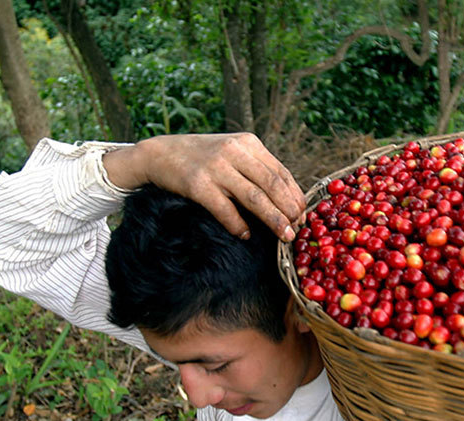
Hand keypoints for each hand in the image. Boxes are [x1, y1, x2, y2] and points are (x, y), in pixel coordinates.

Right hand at [103, 133, 304, 240]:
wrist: (159, 153)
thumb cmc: (201, 157)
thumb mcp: (231, 152)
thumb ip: (255, 168)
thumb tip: (285, 199)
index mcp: (248, 143)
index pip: (280, 172)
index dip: (295, 195)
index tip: (304, 214)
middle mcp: (234, 151)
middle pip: (272, 185)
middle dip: (289, 209)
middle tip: (298, 228)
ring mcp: (216, 167)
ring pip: (255, 197)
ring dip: (273, 219)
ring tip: (284, 235)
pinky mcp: (198, 184)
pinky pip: (225, 209)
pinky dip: (237, 224)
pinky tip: (245, 235)